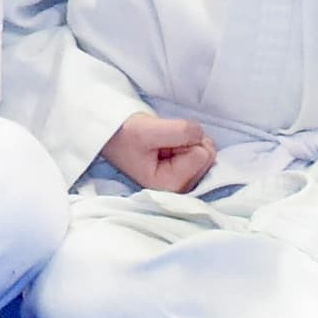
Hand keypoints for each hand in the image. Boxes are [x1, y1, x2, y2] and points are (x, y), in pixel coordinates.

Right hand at [101, 110, 216, 193]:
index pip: (202, 155)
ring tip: (162, 142)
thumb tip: (201, 133)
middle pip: (207, 155)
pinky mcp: (183, 173)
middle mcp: (179, 188)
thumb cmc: (123, 134)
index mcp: (169, 185)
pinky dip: (188, 143)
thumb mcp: (147, 129)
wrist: (109, 133)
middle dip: (188, 141)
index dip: (184, 139)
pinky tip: (168, 146)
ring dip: (187, 140)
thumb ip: (180, 131)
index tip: (160, 139)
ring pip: (206, 152)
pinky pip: (201, 151)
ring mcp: (183, 182)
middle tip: (162, 139)